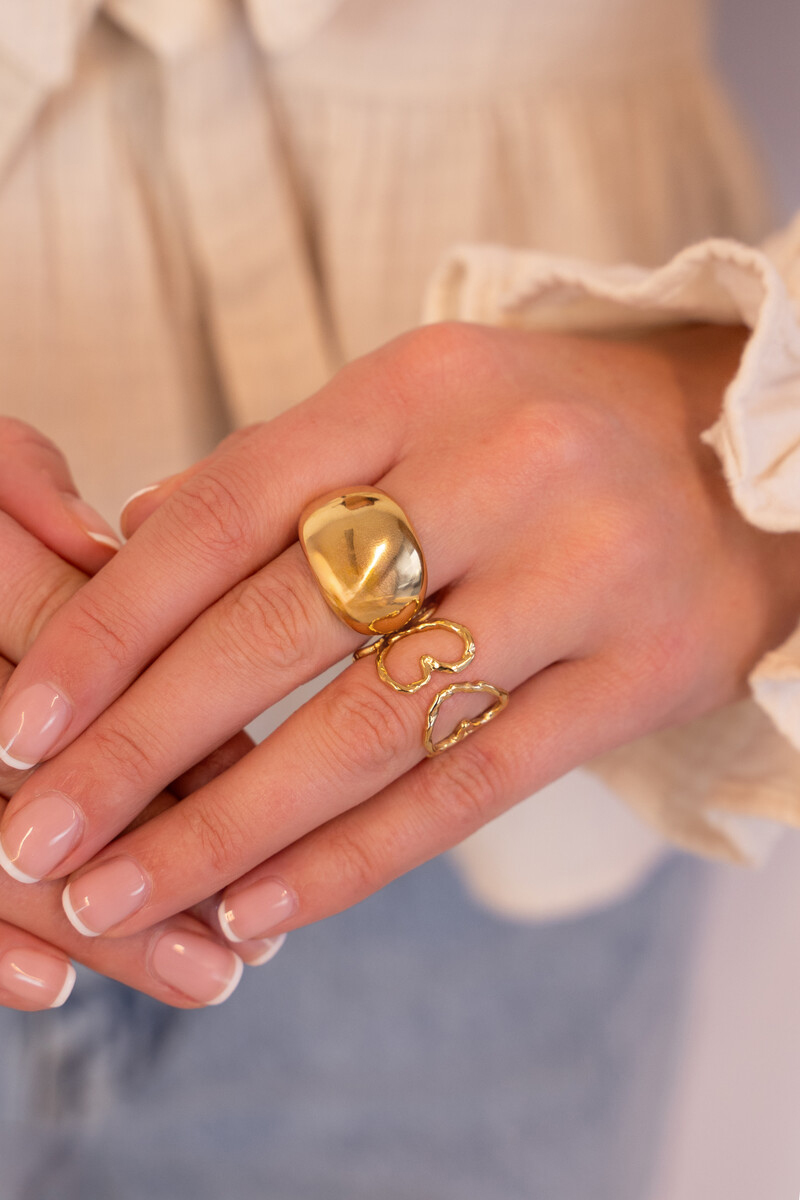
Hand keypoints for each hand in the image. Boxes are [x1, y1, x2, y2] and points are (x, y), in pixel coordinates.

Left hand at [1, 322, 798, 947]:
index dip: (109, 626)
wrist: (754, 443)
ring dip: (231, 828)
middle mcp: (500, 468)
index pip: (225, 511)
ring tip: (128, 898)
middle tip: (39, 837)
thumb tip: (131, 551)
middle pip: (281, 626)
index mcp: (417, 384)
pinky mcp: (643, 673)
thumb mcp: (421, 408)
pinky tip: (263, 908)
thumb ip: (283, 475)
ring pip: (372, 725)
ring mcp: (583, 574)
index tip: (22, 721)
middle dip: (140, 746)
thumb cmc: (551, 428)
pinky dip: (356, 858)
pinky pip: (474, 784)